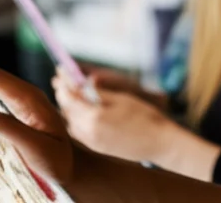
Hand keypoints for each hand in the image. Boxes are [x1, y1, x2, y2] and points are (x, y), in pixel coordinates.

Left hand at [54, 78, 171, 161]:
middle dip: (63, 94)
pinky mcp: (96, 148)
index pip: (68, 98)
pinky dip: (74, 120)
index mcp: (93, 117)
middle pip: (66, 110)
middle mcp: (87, 132)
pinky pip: (77, 132)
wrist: (161, 144)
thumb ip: (97, 92)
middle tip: (61, 80)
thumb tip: (82, 83)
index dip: (62, 84)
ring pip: (69, 122)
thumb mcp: (121, 98)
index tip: (59, 72)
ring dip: (67, 108)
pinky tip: (79, 112)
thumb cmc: (145, 117)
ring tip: (70, 94)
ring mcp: (91, 142)